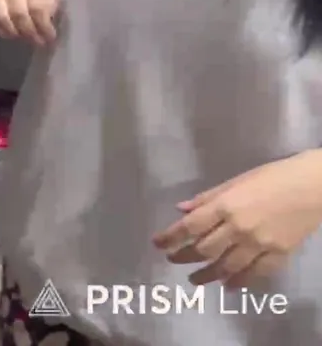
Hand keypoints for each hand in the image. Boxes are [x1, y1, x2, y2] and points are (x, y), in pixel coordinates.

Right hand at [0, 0, 57, 46]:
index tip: (50, 37)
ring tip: (23, 38)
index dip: (43, 26)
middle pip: (17, 13)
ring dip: (13, 32)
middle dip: (28, 31)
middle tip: (36, 41)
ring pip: (0, 16)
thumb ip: (51, 12)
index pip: (37, 7)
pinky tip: (9, 34)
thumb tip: (46, 34)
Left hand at [153, 150, 321, 286]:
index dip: (170, 237)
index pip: (189, 226)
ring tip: (195, 280)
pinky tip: (229, 286)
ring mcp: (259, 244)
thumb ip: (208, 198)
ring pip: (227, 266)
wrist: (315, 186)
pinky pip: (255, 273)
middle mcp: (238, 228)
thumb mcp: (236, 181)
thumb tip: (181, 209)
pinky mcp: (279, 254)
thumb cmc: (274, 176)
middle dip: (184, 257)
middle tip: (173, 260)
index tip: (157, 244)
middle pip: (204, 249)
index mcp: (225, 206)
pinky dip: (240, 282)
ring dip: (207, 275)